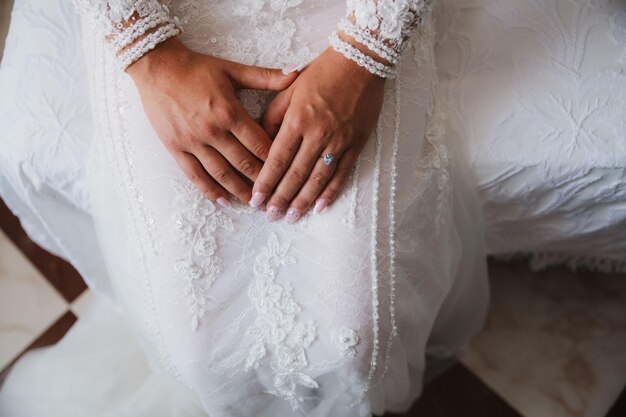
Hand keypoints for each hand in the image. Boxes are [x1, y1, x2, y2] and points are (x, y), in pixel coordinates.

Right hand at [127, 37, 298, 207]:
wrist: (157, 67)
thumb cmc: (196, 67)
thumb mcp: (233, 70)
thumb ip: (266, 76)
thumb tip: (297, 73)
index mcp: (230, 113)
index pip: (259, 144)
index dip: (275, 160)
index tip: (287, 171)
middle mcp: (212, 131)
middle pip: (244, 164)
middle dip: (262, 181)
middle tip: (275, 194)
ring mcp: (193, 142)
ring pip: (222, 174)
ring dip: (240, 191)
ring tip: (255, 202)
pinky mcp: (176, 148)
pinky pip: (195, 175)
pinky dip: (210, 190)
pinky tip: (223, 201)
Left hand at [250, 46, 385, 221]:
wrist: (359, 62)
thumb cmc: (321, 73)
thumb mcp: (289, 90)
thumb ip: (273, 117)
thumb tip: (261, 144)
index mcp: (297, 120)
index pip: (277, 159)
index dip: (265, 183)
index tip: (256, 200)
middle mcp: (318, 134)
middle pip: (296, 174)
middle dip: (281, 198)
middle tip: (270, 215)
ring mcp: (339, 141)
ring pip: (318, 179)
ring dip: (303, 201)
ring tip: (291, 217)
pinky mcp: (355, 144)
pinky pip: (342, 173)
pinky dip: (331, 192)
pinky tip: (320, 207)